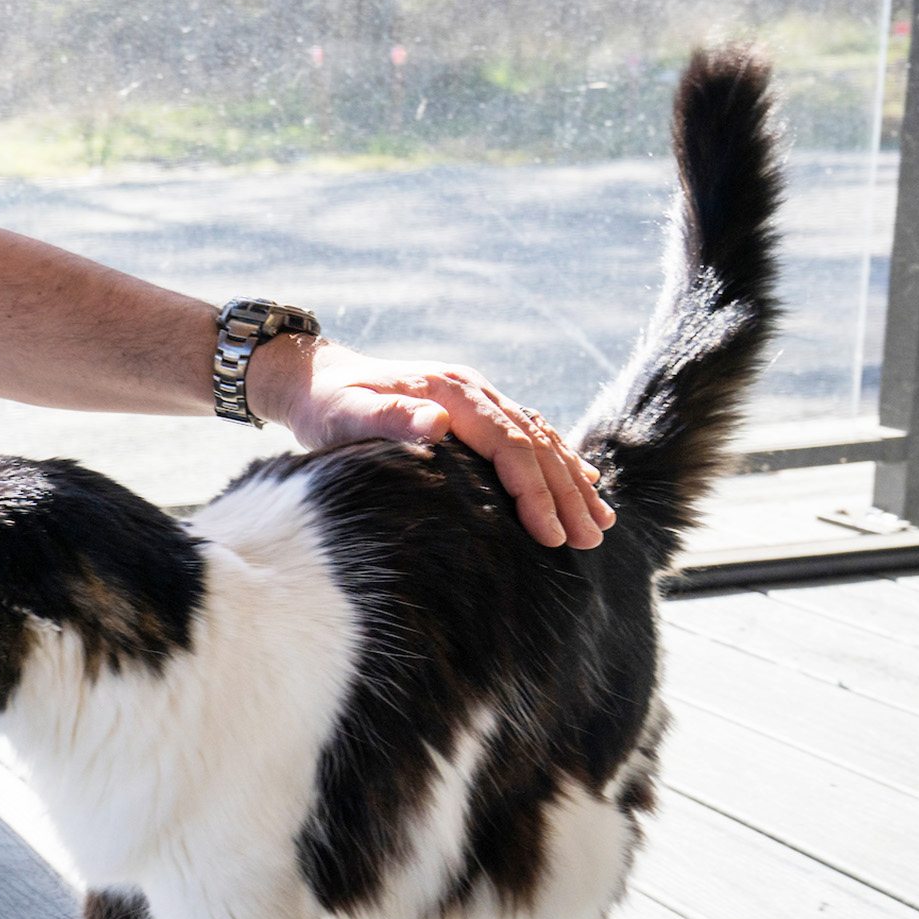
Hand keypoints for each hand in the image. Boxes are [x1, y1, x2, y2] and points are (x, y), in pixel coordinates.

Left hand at [253, 337, 615, 549]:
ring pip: (540, 439)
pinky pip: (529, 435)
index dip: (534, 491)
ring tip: (600, 522)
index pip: (508, 444)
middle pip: (535, 444)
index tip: (550, 534)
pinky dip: (559, 461)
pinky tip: (583, 483)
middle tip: (590, 541)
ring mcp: (477, 399)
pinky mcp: (474, 410)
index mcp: (449, 392)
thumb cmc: (327, 404)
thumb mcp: (344, 413)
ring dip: (572, 481)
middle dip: (566, 495)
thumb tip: (437, 424)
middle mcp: (472, 391)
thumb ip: (386, 418)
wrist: (317, 378)